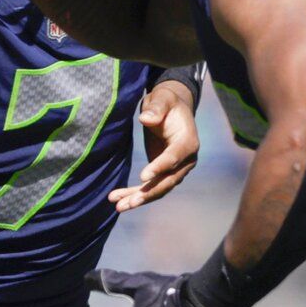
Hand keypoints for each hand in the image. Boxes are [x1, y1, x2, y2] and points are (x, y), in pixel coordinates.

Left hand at [110, 77, 199, 211]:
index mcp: (188, 142)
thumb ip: (156, 108)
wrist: (170, 109)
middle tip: (131, 202)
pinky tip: (116, 198)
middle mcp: (186, 160)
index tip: (143, 177)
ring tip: (119, 206)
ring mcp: (176, 170)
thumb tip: (145, 119)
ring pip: (158, 189)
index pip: (174, 158)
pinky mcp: (163, 174)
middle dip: (149, 193)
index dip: (160, 167)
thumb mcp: (162, 99)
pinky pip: (149, 188)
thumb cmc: (166, 102)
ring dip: (139, 199)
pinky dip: (133, 194)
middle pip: (168, 181)